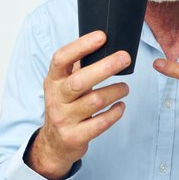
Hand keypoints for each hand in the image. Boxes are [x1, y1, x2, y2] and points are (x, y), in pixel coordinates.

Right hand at [25, 31, 130, 179]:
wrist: (54, 143)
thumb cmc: (66, 105)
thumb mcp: (64, 84)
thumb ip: (78, 66)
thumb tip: (104, 42)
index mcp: (53, 80)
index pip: (61, 58)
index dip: (81, 46)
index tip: (102, 36)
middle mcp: (56, 98)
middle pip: (80, 81)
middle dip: (105, 67)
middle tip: (125, 58)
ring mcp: (64, 119)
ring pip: (95, 101)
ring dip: (115, 91)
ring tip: (125, 88)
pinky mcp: (75, 137)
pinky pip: (101, 123)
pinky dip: (115, 113)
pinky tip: (120, 106)